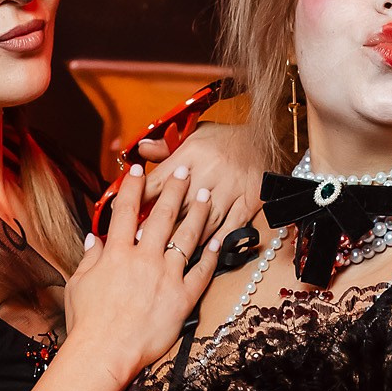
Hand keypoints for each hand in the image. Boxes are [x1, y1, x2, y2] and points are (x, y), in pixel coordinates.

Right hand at [63, 165, 221, 387]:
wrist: (105, 353)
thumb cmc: (87, 323)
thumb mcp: (79, 285)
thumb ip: (89, 258)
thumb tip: (93, 239)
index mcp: (116, 253)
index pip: (125, 211)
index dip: (132, 187)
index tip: (138, 170)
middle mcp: (144, 258)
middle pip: (162, 215)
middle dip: (174, 189)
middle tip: (184, 170)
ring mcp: (166, 277)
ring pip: (187, 237)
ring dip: (198, 212)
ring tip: (206, 194)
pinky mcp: (183, 298)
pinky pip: (201, 272)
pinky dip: (212, 255)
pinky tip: (219, 239)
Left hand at [141, 121, 263, 246]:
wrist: (267, 138)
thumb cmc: (224, 139)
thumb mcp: (195, 134)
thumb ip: (167, 146)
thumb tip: (141, 151)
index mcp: (192, 153)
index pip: (159, 180)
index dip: (139, 199)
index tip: (124, 215)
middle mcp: (210, 170)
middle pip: (178, 205)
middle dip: (156, 226)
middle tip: (137, 244)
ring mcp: (231, 188)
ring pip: (202, 220)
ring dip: (183, 238)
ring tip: (165, 255)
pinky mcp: (248, 202)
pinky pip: (230, 227)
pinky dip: (217, 240)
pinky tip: (206, 251)